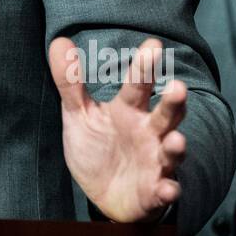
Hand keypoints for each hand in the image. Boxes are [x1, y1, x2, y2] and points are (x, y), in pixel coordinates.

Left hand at [47, 36, 186, 222]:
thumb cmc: (97, 147)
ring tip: (176, 139)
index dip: (145, 66)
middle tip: (177, 87)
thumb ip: (70, 82)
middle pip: (166, 114)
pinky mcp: (155, 191)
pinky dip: (169, 190)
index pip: (138, 85)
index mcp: (130, 110)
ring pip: (172, 151)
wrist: (103, 194)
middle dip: (174, 102)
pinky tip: (168, 188)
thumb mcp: (79, 114)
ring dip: (176, 146)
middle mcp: (149, 132)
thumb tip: (58, 41)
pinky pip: (166, 190)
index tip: (153, 44)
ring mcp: (156, 162)